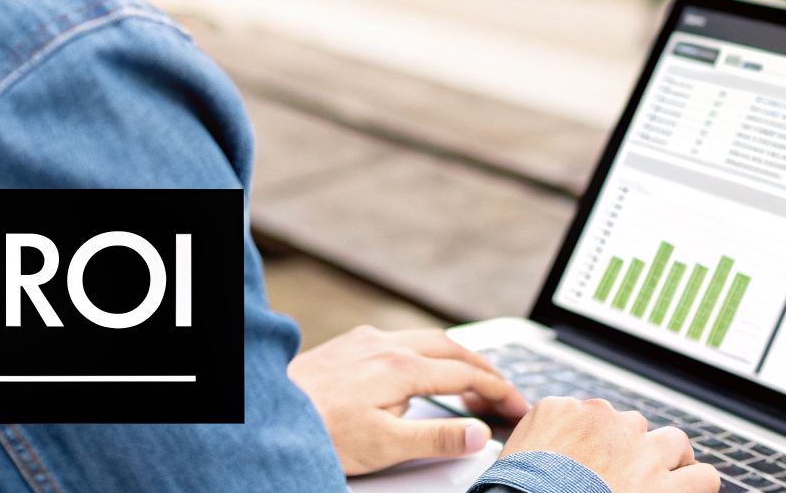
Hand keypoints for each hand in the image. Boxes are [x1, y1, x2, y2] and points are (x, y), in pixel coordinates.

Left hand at [287, 326, 529, 474]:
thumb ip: (437, 438)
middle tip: (503, 393)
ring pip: (427, 339)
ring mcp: (366, 340)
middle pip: (453, 349)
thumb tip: (477, 434)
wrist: (269, 413)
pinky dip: (428, 352)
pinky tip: (421, 368)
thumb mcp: (386, 446)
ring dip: (456, 357)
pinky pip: (402, 338)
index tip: (516, 406)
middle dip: (484, 369)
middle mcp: (387, 344)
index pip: (467, 374)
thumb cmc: (321, 431)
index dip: (498, 391)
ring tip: (471, 380)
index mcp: (403, 367)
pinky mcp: (350, 344)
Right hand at [500, 396, 718, 491]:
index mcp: (562, 412)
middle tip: (623, 478)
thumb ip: (538, 442)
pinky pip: (703, 477)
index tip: (592, 465)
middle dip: (632, 449)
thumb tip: (549, 450)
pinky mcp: (664, 484)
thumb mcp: (513, 456)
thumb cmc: (516, 492)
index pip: (593, 416)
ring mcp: (638, 450)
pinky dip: (697, 486)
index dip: (598, 445)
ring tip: (662, 483)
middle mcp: (604, 421)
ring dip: (669, 461)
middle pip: (632, 425)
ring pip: (673, 442)